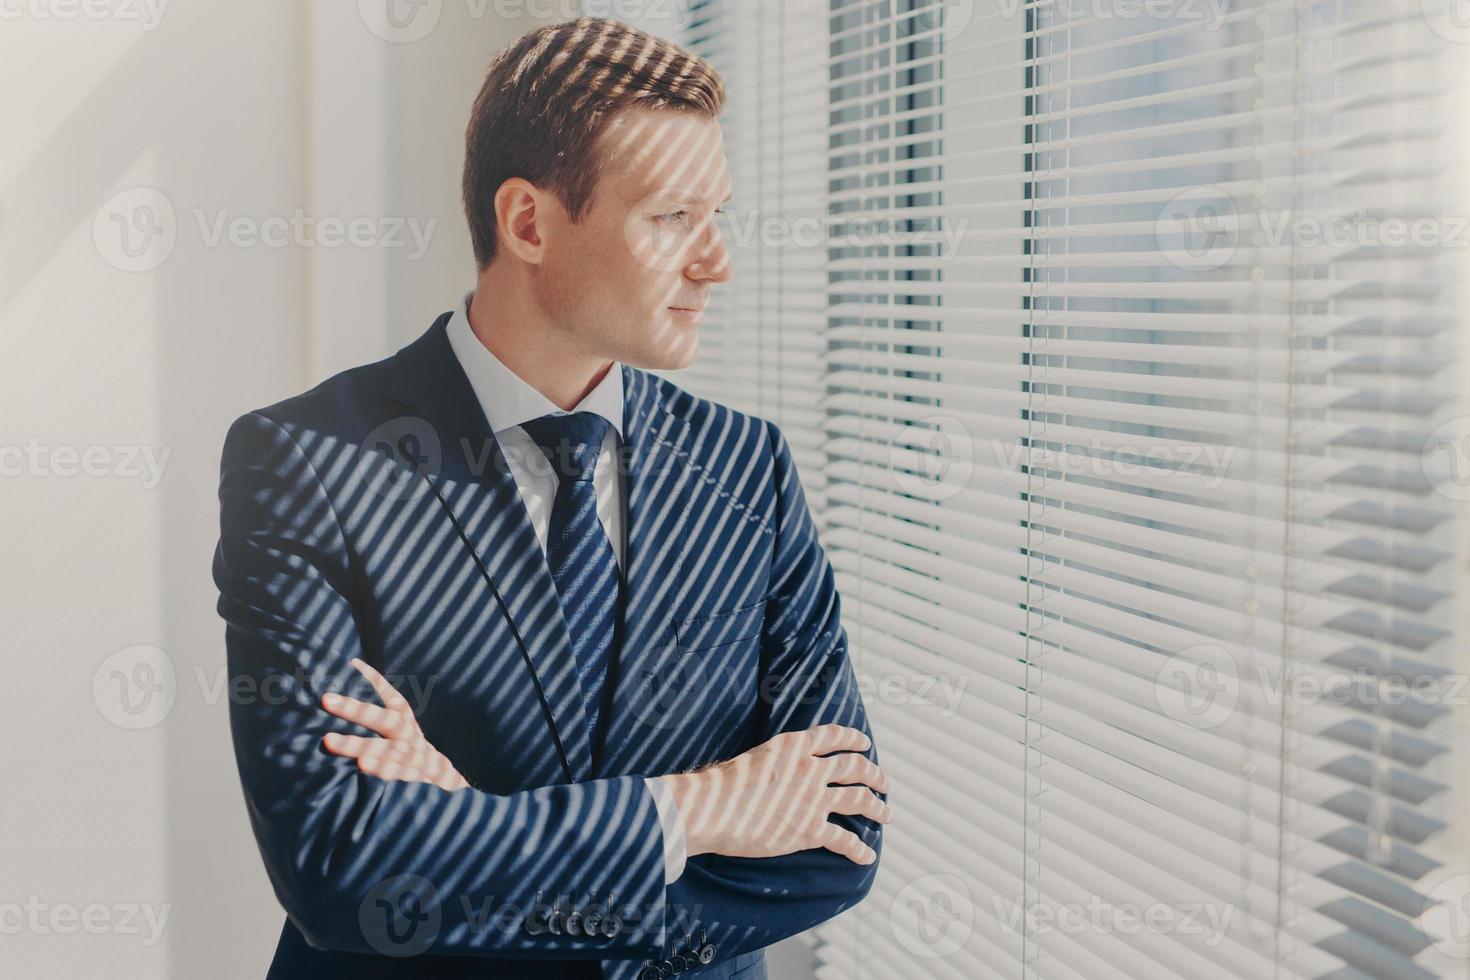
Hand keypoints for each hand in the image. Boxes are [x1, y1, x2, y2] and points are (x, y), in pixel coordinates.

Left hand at [319, 658, 468, 790]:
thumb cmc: (412, 748)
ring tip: (329, 740)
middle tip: (326, 699)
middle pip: (384, 719)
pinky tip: (362, 765)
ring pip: (384, 747)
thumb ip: (380, 703)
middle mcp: (408, 735)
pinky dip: (381, 768)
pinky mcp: (414, 776)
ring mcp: (412, 756)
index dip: (374, 679)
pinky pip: (396, 772)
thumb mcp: (403, 725)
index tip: (353, 663)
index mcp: (405, 720)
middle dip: (354, 710)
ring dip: (357, 744)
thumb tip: (352, 668)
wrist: (445, 780)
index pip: (391, 696)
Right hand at [661, 724, 889, 863]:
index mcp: (795, 746)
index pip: (834, 736)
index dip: (853, 739)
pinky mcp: (810, 829)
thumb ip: (778, 761)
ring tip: (886, 815)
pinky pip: (845, 839)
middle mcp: (810, 768)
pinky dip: (860, 849)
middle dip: (875, 775)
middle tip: (884, 784)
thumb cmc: (723, 786)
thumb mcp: (756, 758)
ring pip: (859, 799)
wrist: (713, 809)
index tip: (864, 744)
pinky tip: (867, 856)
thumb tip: (784, 770)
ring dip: (877, 808)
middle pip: (855, 768)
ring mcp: (813, 799)